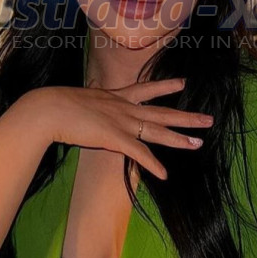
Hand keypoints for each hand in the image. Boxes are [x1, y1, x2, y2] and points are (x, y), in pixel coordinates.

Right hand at [22, 78, 212, 180]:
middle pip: (162, 113)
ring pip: (158, 131)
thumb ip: (90, 107)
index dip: (166, 86)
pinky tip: (164, 174)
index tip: (183, 83)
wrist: (47, 109)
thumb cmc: (55, 106)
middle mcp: (124, 107)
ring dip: (180, 139)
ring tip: (199, 143)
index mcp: (116, 97)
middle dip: (187, 117)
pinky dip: (152, 164)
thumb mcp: (79, 101)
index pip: (147, 89)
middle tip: (209, 119)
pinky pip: (139, 153)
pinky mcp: (115, 137)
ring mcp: (122, 122)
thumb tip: (87, 113)